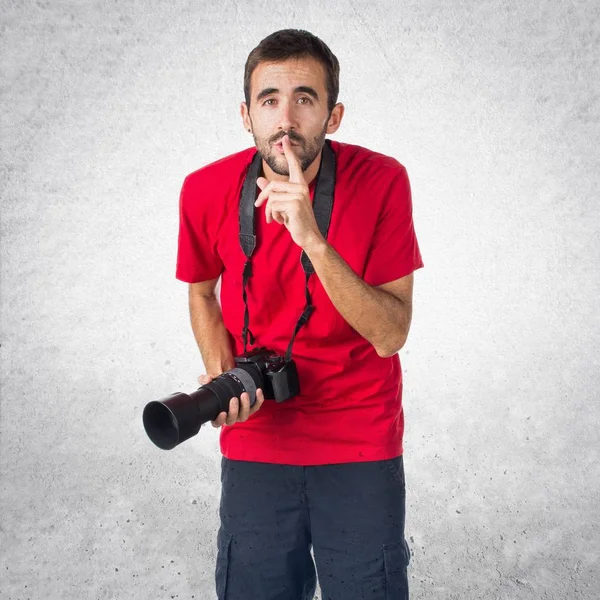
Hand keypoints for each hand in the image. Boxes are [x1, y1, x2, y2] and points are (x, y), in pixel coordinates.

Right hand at [198, 374, 264, 427]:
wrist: (233, 388)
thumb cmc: (221, 391)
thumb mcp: (211, 385)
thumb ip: (206, 381)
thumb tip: (207, 379)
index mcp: (219, 415)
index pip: (217, 423)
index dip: (220, 420)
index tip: (222, 412)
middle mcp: (230, 417)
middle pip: (232, 419)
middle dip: (234, 410)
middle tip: (233, 399)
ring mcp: (241, 414)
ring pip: (244, 415)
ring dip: (245, 406)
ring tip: (244, 394)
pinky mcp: (251, 409)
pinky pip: (256, 407)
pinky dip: (258, 399)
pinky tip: (257, 391)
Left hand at [254, 134, 325, 251]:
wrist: (308, 236)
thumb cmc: (296, 221)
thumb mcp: (282, 206)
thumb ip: (272, 193)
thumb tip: (259, 181)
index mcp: (300, 185)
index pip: (294, 165)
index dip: (289, 152)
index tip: (285, 138)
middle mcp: (301, 187)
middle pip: (272, 185)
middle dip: (262, 197)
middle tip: (258, 206)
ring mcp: (299, 195)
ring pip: (271, 197)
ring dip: (268, 211)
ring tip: (274, 219)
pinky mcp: (295, 204)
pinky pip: (273, 206)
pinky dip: (272, 216)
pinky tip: (280, 222)